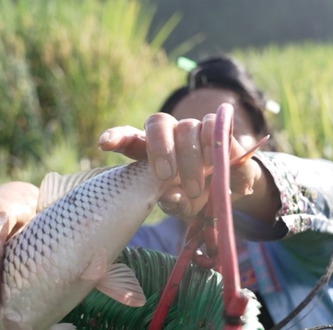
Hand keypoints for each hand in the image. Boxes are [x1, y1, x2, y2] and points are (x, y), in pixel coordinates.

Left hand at [98, 113, 273, 220]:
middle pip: (158, 122)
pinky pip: (213, 124)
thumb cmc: (193, 197)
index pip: (129, 137)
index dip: (116, 137)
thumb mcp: (181, 205)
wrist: (228, 191)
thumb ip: (174, 201)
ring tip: (195, 188)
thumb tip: (169, 195)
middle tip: (165, 176)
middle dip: (160, 148)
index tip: (104, 144)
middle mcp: (169, 134)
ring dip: (190, 157)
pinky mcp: (217, 128)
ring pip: (187, 127)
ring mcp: (193, 129)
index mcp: (149, 151)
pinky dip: (211, 142)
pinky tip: (213, 163)